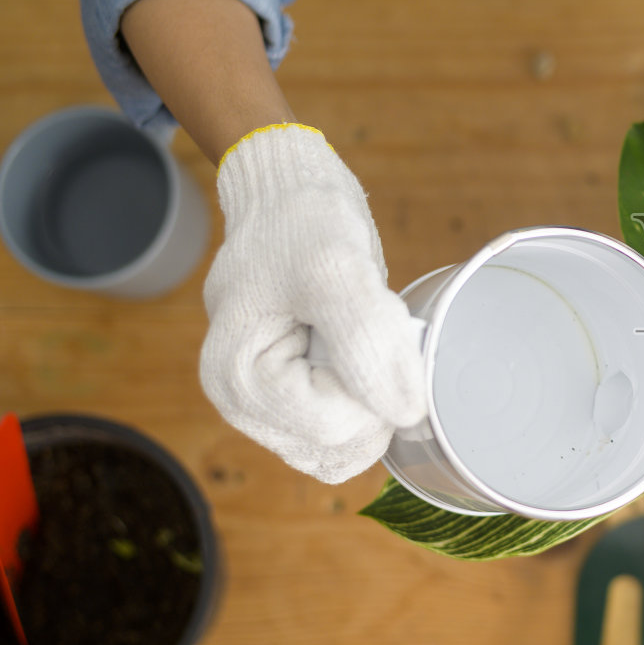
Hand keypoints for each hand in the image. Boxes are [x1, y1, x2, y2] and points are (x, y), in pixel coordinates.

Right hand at [200, 124, 426, 482]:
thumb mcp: (336, 267)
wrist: (291, 196)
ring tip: (354, 335)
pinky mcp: (295, 404)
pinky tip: (359, 353)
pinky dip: (370, 401)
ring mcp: (269, 409)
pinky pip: (349, 435)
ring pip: (347, 447)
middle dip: (372, 390)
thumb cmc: (302, 223)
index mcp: (236, 381)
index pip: (335, 429)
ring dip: (373, 395)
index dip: (374, 385)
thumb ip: (368, 340)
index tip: (367, 321)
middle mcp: (243, 406)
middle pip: (341, 446)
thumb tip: (405, 412)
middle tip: (361, 324)